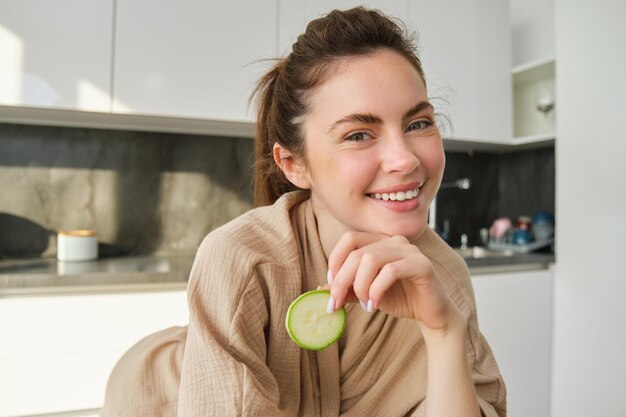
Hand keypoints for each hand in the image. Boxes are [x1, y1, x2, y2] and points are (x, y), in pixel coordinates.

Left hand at [327, 231, 460, 331]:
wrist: (430, 314)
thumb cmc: (399, 299)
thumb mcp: (366, 294)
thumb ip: (347, 289)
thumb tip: (321, 288)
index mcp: (380, 242)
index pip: (349, 238)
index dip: (335, 260)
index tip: (330, 285)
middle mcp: (394, 241)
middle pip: (357, 253)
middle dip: (342, 281)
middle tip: (336, 304)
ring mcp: (409, 250)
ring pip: (371, 259)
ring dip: (360, 286)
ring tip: (364, 305)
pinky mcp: (422, 264)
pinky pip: (391, 271)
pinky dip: (377, 290)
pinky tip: (374, 305)